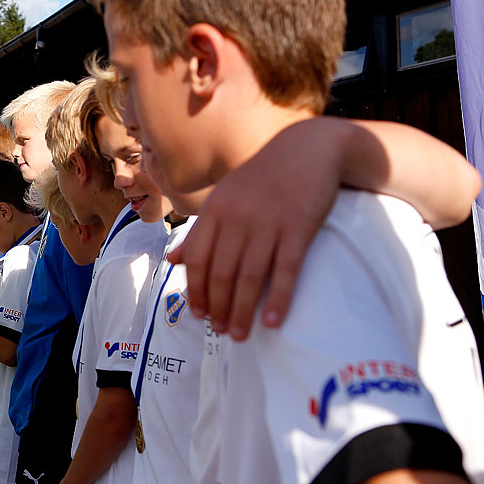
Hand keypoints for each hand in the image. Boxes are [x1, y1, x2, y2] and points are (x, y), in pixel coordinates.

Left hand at [167, 119, 342, 339]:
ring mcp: (268, 222)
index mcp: (215, 210)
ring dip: (242, 311)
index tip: (199, 314)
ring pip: (249, 277)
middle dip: (218, 308)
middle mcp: (237, 217)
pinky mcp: (299, 227)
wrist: (308, 148)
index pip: (196, 259)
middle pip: (221, 273)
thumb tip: (175, 260)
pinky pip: (286, 269)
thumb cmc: (263, 177)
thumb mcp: (224, 197)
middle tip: (221, 332)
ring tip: (240, 335)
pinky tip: (272, 321)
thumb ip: (201, 230)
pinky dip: (278, 298)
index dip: (195, 290)